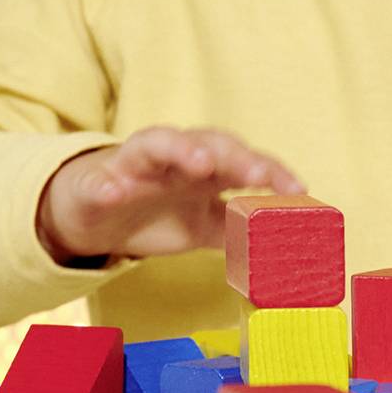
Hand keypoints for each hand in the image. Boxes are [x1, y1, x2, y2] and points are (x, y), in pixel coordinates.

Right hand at [38, 127, 302, 267]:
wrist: (94, 216)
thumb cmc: (155, 212)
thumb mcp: (204, 226)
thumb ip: (240, 231)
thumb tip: (285, 249)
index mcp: (204, 169)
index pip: (244, 161)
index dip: (272, 172)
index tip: (298, 190)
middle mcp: (174, 158)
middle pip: (208, 143)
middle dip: (235, 155)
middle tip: (256, 174)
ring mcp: (134, 166)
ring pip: (157, 144)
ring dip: (180, 149)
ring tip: (200, 162)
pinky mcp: (97, 183)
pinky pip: (100, 181)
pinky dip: (106, 185)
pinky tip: (113, 192)